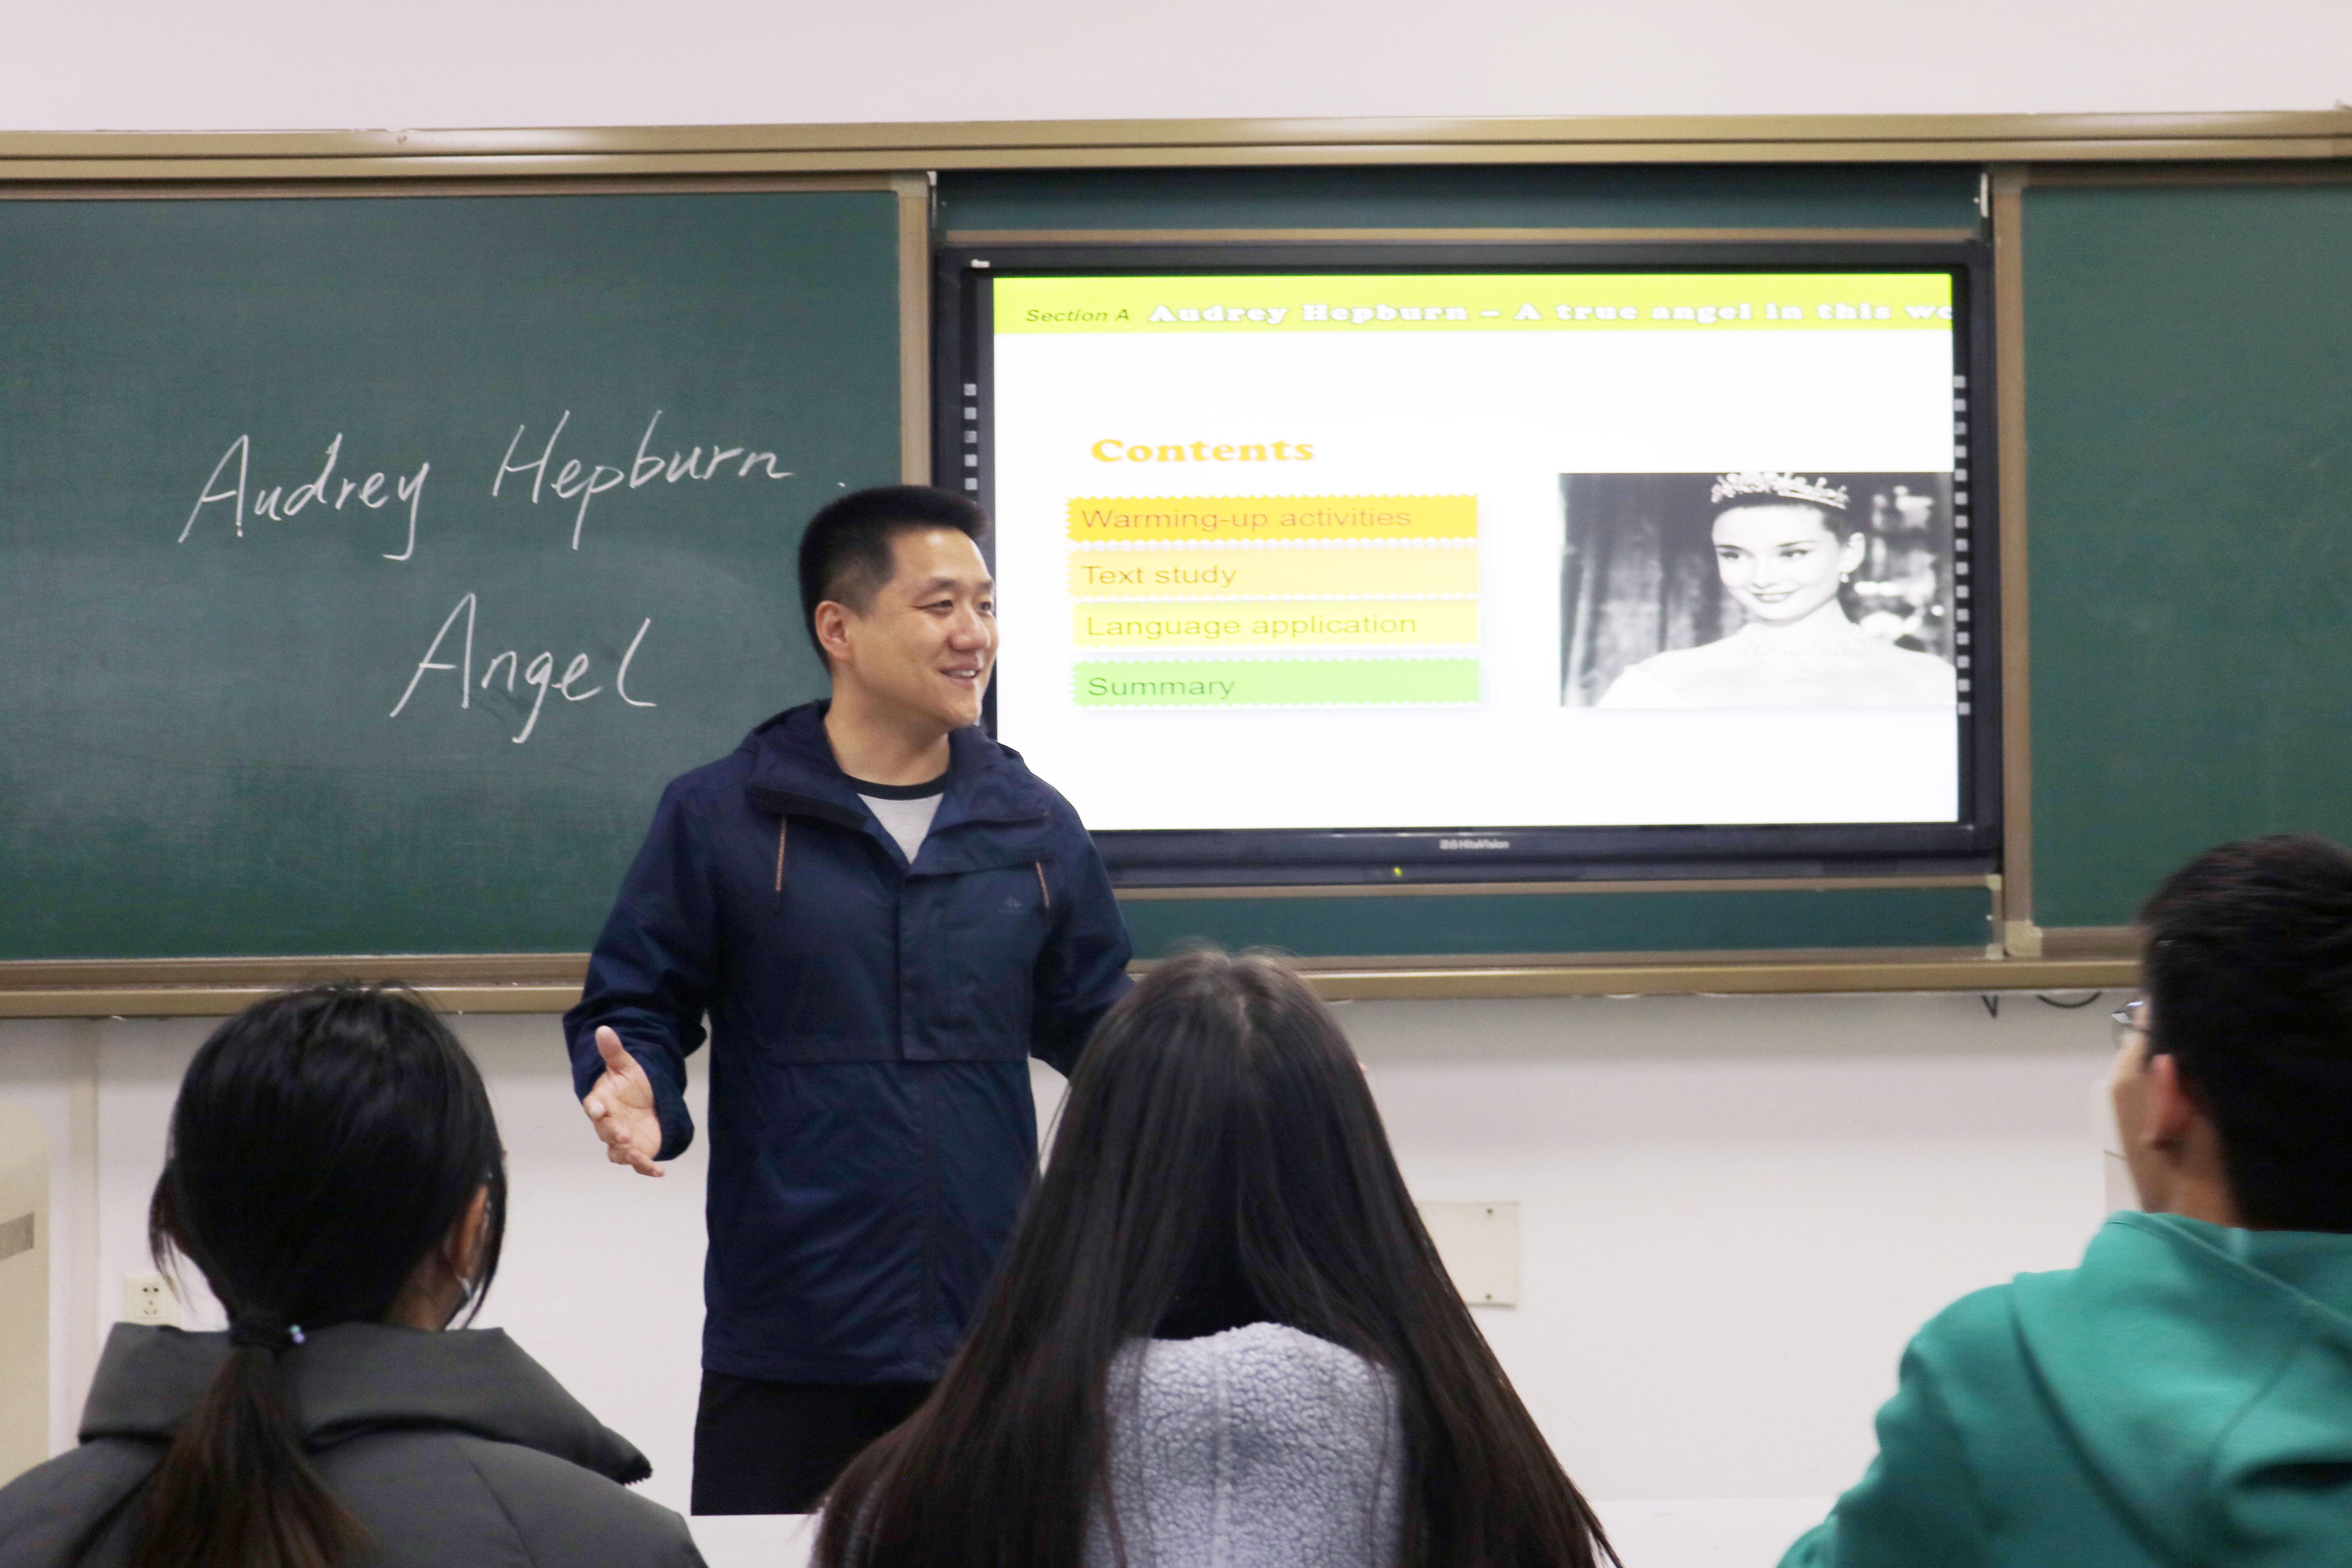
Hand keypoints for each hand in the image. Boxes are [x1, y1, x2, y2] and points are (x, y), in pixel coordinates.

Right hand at [582, 1026, 664, 1176]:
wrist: (646, 1101)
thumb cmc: (631, 1083)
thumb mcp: (626, 1065)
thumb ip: (614, 1051)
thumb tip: (603, 1029)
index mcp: (602, 1101)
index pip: (593, 1105)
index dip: (594, 1108)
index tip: (597, 1109)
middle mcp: (608, 1123)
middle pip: (605, 1131)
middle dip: (613, 1134)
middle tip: (623, 1134)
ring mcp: (622, 1139)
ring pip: (618, 1152)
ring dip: (627, 1155)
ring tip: (638, 1155)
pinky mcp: (637, 1150)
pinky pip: (639, 1163)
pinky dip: (648, 1168)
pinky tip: (660, 1171)